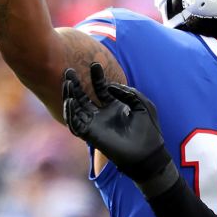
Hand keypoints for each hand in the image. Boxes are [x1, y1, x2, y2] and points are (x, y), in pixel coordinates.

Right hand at [62, 63, 174, 189]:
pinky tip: (70, 101)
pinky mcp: (90, 135)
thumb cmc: (149, 130)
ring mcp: (95, 124)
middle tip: (69, 70)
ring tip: (67, 83)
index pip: (101, 88)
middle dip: (75, 84)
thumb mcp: (143, 104)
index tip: (95, 64)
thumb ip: (128, 93)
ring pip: (76, 108)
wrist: (148, 153)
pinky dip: (70, 112)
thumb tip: (110, 86)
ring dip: (69, 95)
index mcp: (114, 106)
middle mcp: (102, 114)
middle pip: (83, 96)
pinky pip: (75, 123)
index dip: (97, 76)